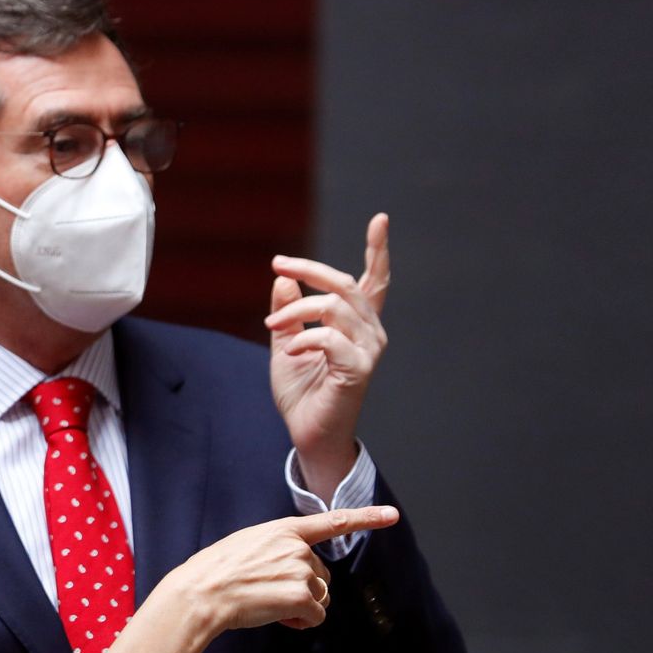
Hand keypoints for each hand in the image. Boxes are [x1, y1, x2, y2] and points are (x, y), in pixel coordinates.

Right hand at [152, 506, 399, 633]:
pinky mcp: (301, 596)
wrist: (201, 593)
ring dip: (301, 608)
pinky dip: (300, 623)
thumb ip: (277, 548)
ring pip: (320, 598)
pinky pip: (316, 617)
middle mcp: (298, 547)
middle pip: (322, 576)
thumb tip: (297, 572)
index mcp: (284, 530)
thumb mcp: (248, 545)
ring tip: (268, 605)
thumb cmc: (216, 572)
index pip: (333, 521)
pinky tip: (277, 617)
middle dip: (304, 590)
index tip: (392, 515)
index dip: (367, 517)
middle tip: (270, 595)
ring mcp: (301, 570)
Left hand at [265, 213, 391, 497]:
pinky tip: (291, 351)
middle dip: (309, 269)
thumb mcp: (286, 342)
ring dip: (297, 310)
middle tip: (277, 264)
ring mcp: (368, 351)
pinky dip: (304, 338)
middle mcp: (370, 333)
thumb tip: (283, 278)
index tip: (380, 219)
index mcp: (357, 324)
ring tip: (272, 327)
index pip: (374, 280)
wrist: (307, 433)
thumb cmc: (301, 391)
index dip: (378, 250)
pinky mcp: (358, 370)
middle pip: (345, 284)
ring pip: (335, 306)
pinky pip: (330, 338)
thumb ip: (287, 311)